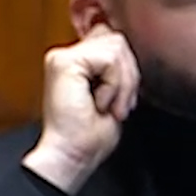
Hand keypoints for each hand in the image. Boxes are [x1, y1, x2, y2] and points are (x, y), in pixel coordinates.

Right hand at [22, 24, 140, 194]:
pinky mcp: (64, 62)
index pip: (114, 41)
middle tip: (119, 106)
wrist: (72, 156)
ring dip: (123, 82)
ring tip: (110, 106)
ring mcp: (63, 57)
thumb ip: (119, 70)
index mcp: (77, 62)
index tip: (122, 100)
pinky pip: (109, 59)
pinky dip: (114, 85)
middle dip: (129, 75)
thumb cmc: (90, 136)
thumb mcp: (115, 95)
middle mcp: (66, 55)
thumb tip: (132, 54)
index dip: (127, 69)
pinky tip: (100, 103)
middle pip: (118, 40)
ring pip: (116, 46)